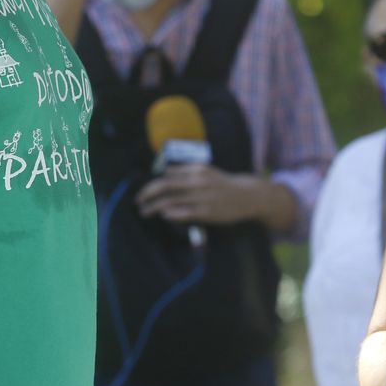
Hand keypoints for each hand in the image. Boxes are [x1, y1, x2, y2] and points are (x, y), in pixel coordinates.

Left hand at [137, 165, 262, 226]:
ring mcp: (202, 196)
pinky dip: (171, 213)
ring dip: (154, 207)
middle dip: (147, 194)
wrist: (247, 195)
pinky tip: (164, 215)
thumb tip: (165, 171)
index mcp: (196, 169)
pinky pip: (184, 212)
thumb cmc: (222, 184)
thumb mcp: (205, 171)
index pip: (167, 176)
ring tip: (144, 212)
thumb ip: (186, 171)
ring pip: (171, 200)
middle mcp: (198, 181)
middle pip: (165, 186)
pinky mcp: (207, 211)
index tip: (143, 193)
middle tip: (137, 201)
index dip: (152, 185)